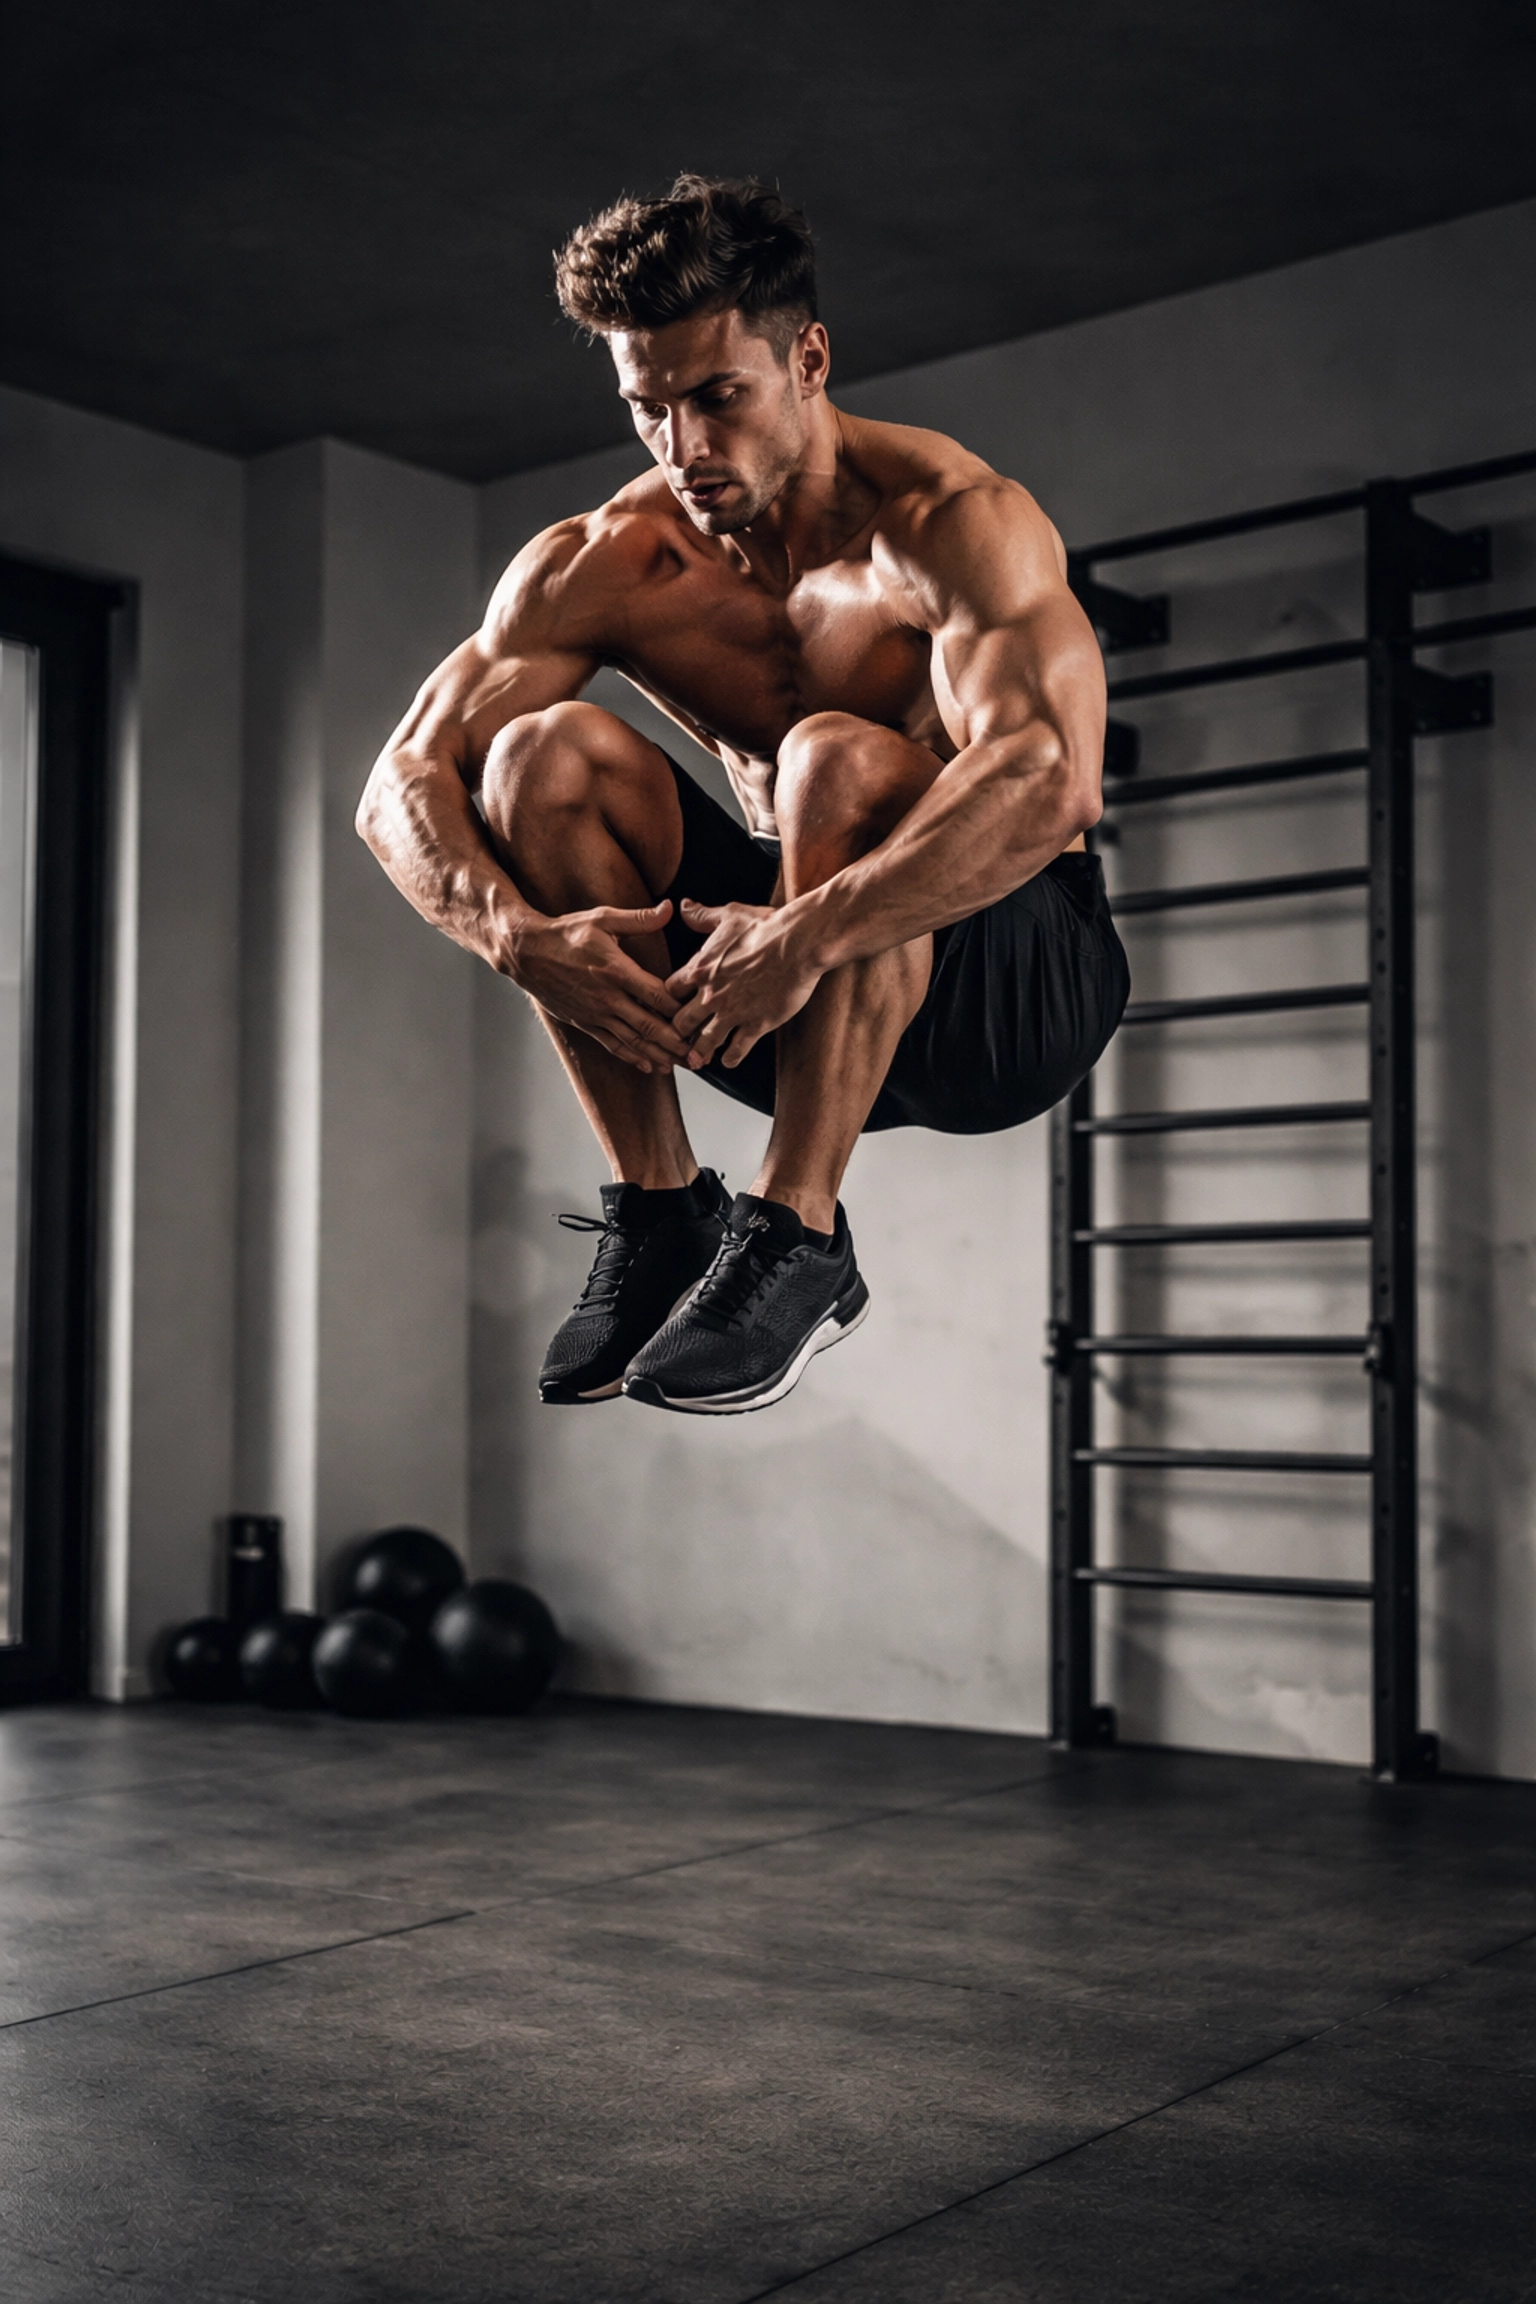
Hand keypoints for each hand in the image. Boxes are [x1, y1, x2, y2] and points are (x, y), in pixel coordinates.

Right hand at [511, 902, 690, 1073]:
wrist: (527, 953)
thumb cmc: (566, 933)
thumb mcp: (602, 919)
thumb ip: (639, 919)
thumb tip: (670, 908)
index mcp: (617, 971)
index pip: (657, 995)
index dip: (680, 1009)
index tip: (699, 1016)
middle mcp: (608, 997)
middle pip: (649, 1026)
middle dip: (675, 1042)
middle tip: (696, 1053)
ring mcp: (595, 1013)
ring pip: (633, 1041)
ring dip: (657, 1055)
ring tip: (678, 1065)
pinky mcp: (584, 1022)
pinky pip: (612, 1044)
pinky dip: (631, 1057)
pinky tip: (647, 1066)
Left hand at [667, 898, 824, 1068]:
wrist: (798, 943)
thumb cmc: (766, 926)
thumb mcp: (730, 915)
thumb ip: (703, 916)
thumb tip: (683, 906)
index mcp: (700, 969)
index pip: (668, 993)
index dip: (667, 1002)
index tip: (670, 1008)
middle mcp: (711, 995)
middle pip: (680, 1023)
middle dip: (679, 1033)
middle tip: (679, 1041)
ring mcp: (732, 1013)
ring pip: (704, 1043)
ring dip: (699, 1053)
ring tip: (698, 1061)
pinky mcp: (755, 1025)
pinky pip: (736, 1051)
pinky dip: (730, 1059)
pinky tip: (729, 1061)